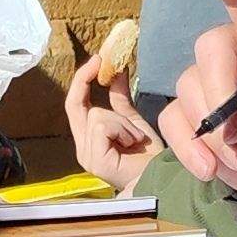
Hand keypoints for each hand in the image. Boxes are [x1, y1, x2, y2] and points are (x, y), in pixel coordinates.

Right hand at [63, 52, 158, 190]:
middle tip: (101, 61)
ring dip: (122, 121)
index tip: (97, 59)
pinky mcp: (95, 160)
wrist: (161, 177)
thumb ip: (120, 98)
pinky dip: (122, 130)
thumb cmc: (148, 154)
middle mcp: (83, 146)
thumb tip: (117, 71)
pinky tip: (133, 142)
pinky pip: (103, 127)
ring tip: (136, 137)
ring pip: (96, 115)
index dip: (82, 80)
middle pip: (75, 104)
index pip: (75, 104)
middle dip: (86, 79)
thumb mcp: (132, 119)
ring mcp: (87, 155)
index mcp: (89, 137)